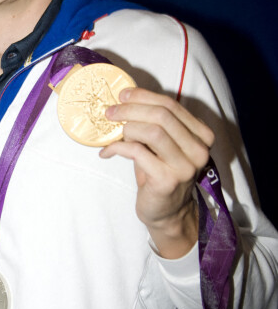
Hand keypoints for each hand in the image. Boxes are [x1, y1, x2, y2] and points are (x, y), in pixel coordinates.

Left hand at [100, 87, 213, 257]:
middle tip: (110, 112)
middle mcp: (199, 149)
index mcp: (201, 135)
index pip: (171, 105)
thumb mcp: (161, 145)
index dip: (144, 96)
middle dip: (131, 109)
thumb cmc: (159, 174)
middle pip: (162, 115)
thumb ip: (153, 124)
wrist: (166, 212)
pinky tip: (107, 152)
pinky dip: (118, 148)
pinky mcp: (168, 180)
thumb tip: (124, 100)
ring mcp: (186, 166)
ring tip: (113, 132)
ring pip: (153, 131)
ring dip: (127, 127)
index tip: (122, 95)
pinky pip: (138, 153)